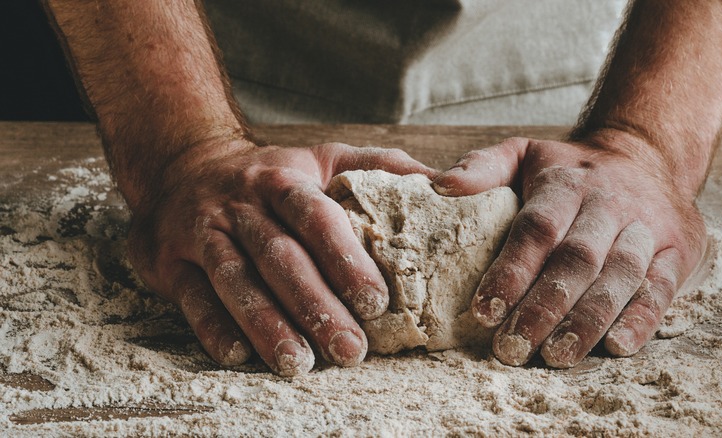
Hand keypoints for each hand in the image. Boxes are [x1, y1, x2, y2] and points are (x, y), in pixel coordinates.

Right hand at [127, 138, 433, 375]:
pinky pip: (192, 298)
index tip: (377, 301)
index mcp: (283, 180)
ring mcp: (202, 232)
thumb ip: (379, 167)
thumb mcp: (323, 156)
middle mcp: (241, 205)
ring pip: (235, 281)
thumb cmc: (270, 173)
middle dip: (315, 305)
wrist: (182, 163)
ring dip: (266, 324)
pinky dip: (213, 328)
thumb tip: (445, 182)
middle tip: (351, 350)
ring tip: (299, 364)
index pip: (316, 217)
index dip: (345, 258)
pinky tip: (239, 356)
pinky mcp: (170, 261)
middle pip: (278, 256)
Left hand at [433, 135, 706, 367]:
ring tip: (555, 356)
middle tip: (511, 348)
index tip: (484, 312)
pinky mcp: (677, 251)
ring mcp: (647, 228)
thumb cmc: (568, 168)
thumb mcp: (523, 153)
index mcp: (566, 184)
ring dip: (587, 320)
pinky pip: (662, 288)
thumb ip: (482, 168)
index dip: (511, 271)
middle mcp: (609, 204)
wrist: (645, 154)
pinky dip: (642, 319)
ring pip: (619, 277)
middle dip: (543, 307)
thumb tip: (438, 186)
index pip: (537, 229)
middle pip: (577, 259)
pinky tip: (616, 347)